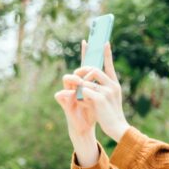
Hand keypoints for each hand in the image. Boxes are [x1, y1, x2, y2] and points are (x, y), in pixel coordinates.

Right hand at [53, 41, 99, 166]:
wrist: (85, 128)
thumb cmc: (94, 113)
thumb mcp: (101, 97)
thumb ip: (101, 85)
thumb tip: (108, 71)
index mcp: (85, 83)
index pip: (85, 65)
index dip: (86, 53)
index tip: (87, 40)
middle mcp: (75, 86)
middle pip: (75, 71)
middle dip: (80, 69)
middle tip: (85, 70)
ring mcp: (69, 93)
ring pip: (67, 80)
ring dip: (75, 81)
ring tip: (81, 84)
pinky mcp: (64, 103)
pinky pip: (60, 95)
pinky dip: (66, 94)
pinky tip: (72, 95)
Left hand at [63, 42, 130, 142]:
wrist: (117, 128)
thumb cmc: (109, 115)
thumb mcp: (105, 99)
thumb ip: (97, 89)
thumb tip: (83, 84)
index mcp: (114, 84)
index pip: (109, 65)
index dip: (107, 53)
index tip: (104, 42)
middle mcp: (112, 85)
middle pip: (93, 69)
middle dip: (81, 71)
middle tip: (74, 77)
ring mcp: (107, 91)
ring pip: (87, 80)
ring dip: (79, 86)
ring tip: (77, 93)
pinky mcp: (100, 99)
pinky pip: (84, 90)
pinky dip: (79, 95)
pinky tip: (80, 101)